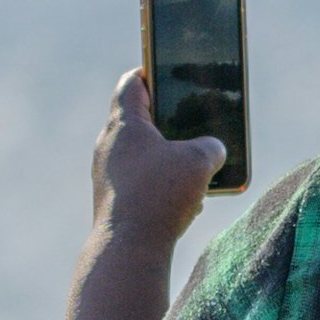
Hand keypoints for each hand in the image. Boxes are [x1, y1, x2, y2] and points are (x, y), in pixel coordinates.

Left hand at [89, 65, 224, 247]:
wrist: (128, 250)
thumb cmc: (160, 196)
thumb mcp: (199, 162)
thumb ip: (212, 147)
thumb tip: (212, 151)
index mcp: (124, 124)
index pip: (132, 83)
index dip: (151, 71)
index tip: (166, 68)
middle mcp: (109, 146)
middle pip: (138, 120)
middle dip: (166, 120)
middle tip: (190, 119)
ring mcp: (107, 176)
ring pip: (140, 155)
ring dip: (165, 157)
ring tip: (194, 167)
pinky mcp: (112, 203)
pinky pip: (139, 184)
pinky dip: (160, 185)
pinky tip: (185, 202)